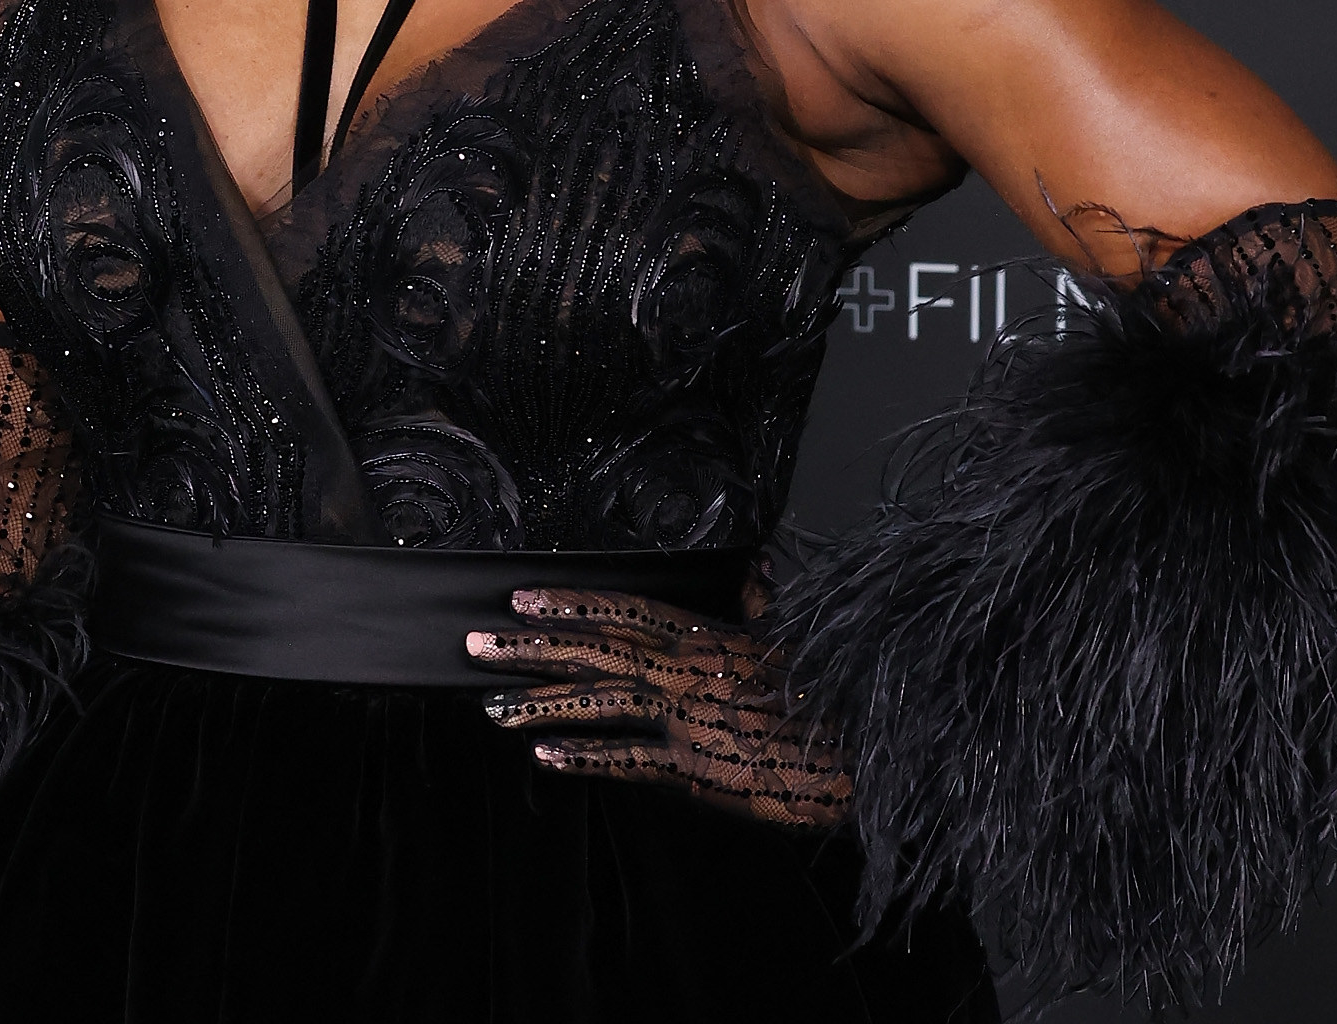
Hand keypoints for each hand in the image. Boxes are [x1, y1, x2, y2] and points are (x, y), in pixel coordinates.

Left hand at [465, 586, 851, 830]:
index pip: (623, 611)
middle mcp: (687, 671)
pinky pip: (628, 760)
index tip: (521, 596)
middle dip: (530, 645)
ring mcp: (687, 719)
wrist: (860, 756)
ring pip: (598, 702)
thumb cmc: (829, 698)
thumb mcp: (792, 642)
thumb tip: (761, 567)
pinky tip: (545, 756)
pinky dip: (585, 757)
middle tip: (476, 643)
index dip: (569, 602)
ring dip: (540, 702)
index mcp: (706, 638)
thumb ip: (764, 604)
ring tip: (492, 703)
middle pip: (595, 650)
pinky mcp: (695, 769)